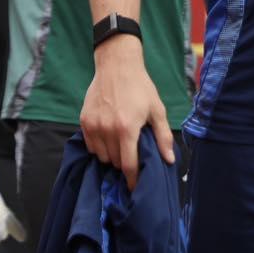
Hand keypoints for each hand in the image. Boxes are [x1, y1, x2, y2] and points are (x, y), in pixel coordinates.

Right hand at [79, 36, 174, 189]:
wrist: (117, 65)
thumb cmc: (140, 88)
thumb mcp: (157, 110)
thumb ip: (162, 136)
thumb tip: (169, 160)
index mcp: (127, 128)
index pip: (129, 165)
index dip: (133, 180)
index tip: (135, 187)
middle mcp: (108, 129)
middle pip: (115, 162)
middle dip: (124, 162)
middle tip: (132, 153)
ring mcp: (94, 125)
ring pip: (101, 156)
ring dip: (111, 155)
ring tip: (120, 143)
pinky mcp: (84, 121)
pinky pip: (90, 146)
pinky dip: (99, 147)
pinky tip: (108, 137)